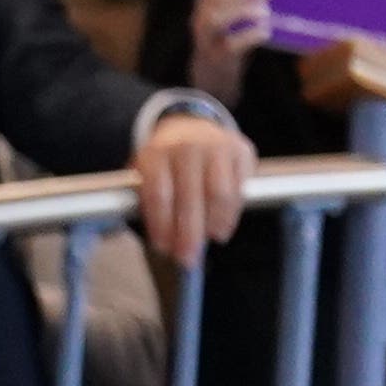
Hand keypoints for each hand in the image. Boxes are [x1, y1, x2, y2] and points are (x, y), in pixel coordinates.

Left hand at [132, 104, 248, 262]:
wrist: (193, 126)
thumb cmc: (168, 161)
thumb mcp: (148, 172)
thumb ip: (145, 200)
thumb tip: (146, 241)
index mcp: (156, 152)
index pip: (159, 194)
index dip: (161, 224)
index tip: (163, 247)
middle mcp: (186, 146)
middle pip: (190, 199)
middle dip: (189, 234)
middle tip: (188, 259)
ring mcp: (216, 147)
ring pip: (219, 195)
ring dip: (215, 224)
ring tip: (211, 239)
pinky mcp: (241, 152)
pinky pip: (240, 190)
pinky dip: (232, 213)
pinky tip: (223, 226)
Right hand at [185, 0, 275, 105]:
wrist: (212, 79)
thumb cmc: (227, 41)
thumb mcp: (229, 15)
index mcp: (205, 0)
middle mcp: (201, 15)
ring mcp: (207, 37)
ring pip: (217, 16)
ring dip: (246, 9)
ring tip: (265, 11)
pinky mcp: (218, 57)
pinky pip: (231, 44)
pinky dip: (251, 34)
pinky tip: (264, 31)